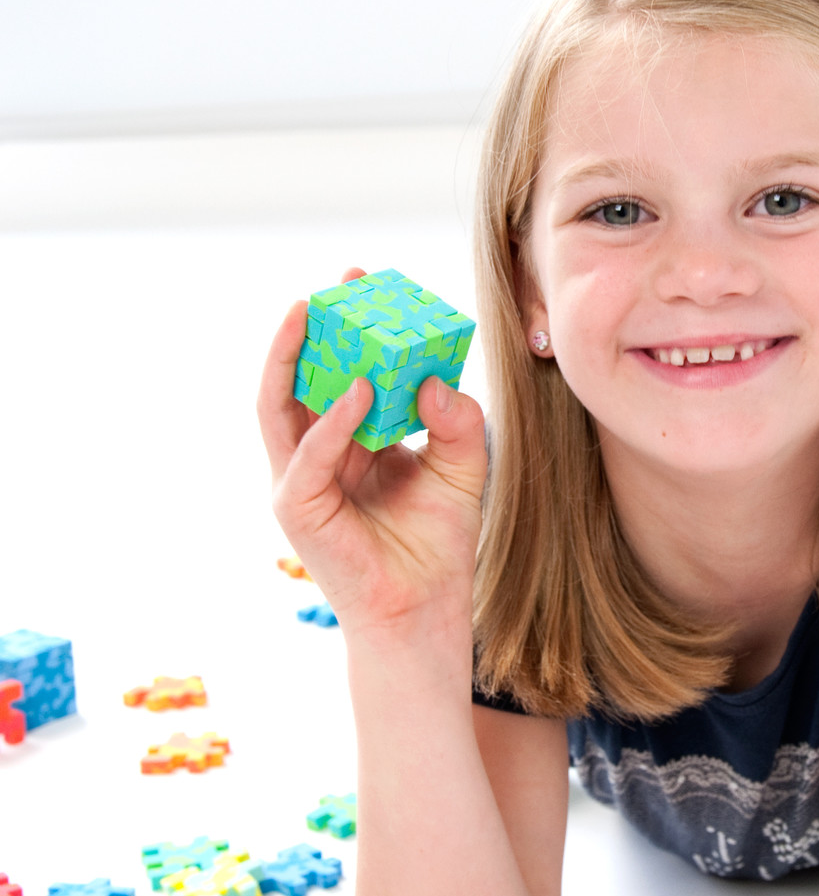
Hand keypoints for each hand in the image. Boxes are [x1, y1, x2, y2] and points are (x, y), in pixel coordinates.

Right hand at [257, 268, 486, 637]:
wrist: (425, 611)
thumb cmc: (436, 543)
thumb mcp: (462, 467)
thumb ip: (455, 420)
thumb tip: (436, 381)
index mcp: (349, 440)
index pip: (337, 371)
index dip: (348, 328)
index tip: (368, 284)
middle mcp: (316, 453)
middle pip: (300, 377)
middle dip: (315, 327)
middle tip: (342, 283)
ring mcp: (301, 479)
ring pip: (280, 404)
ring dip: (296, 357)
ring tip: (315, 314)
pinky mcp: (298, 508)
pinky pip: (309, 455)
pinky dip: (331, 420)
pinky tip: (358, 389)